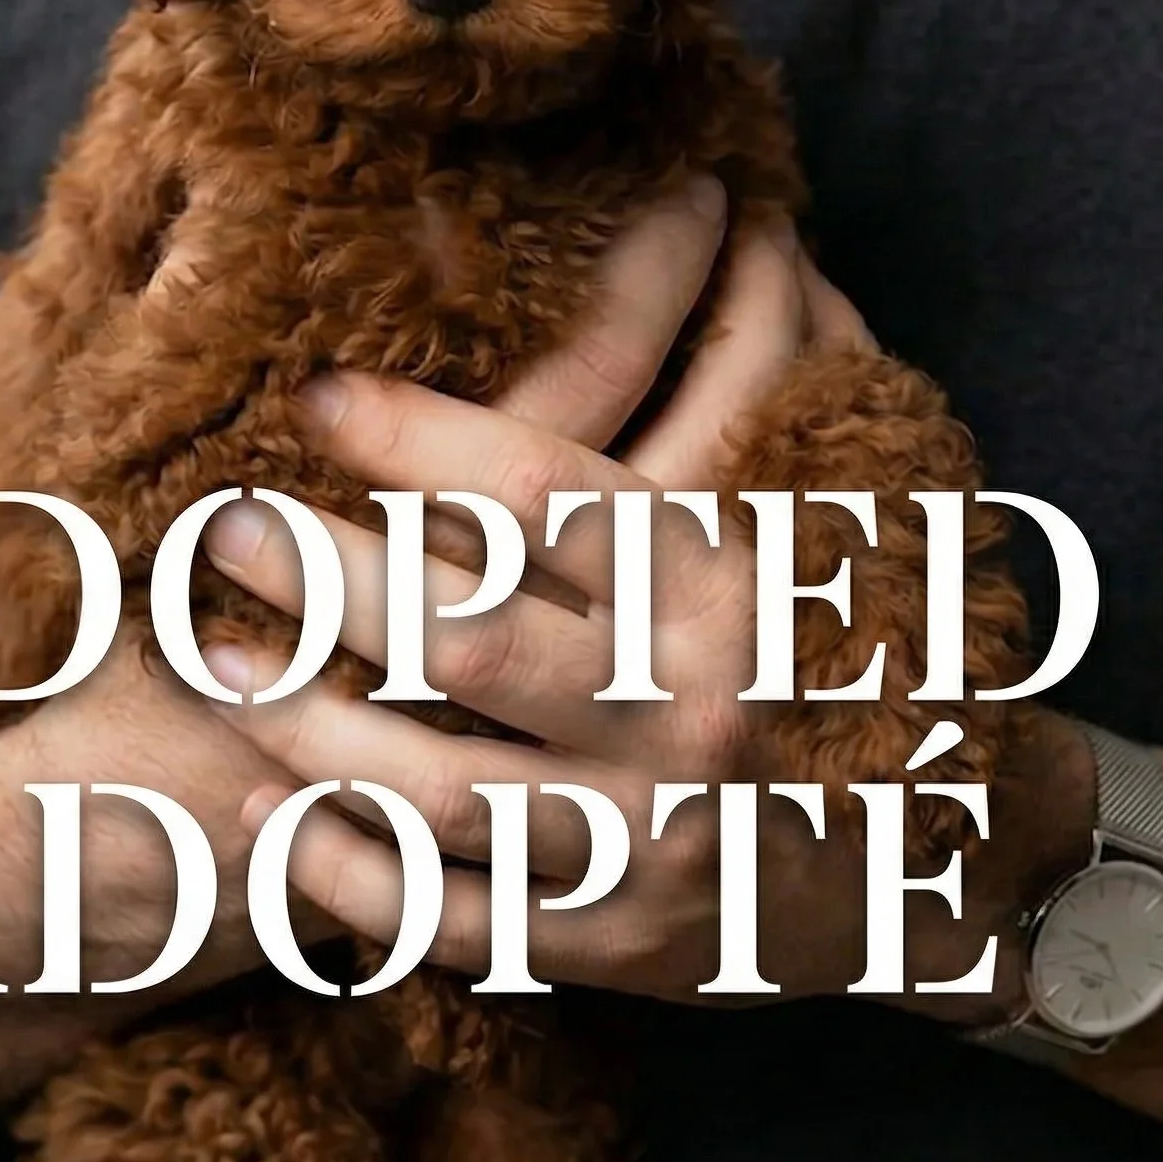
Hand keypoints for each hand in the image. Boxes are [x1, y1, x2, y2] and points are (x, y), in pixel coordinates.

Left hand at [199, 182, 1091, 1012]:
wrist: (950, 871)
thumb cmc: (865, 648)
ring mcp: (648, 844)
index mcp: (733, 586)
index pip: (547, 490)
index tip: (316, 394)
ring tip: (212, 655)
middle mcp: (687, 712)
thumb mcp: (852, 500)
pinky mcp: (616, 947)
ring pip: (436, 787)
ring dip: (301, 722)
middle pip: (464, 637)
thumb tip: (737, 213)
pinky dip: (348, 871)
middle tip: (225, 523)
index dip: (416, 434)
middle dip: (321, 573)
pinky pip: (452, 920)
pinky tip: (268, 813)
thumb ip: (785, 369)